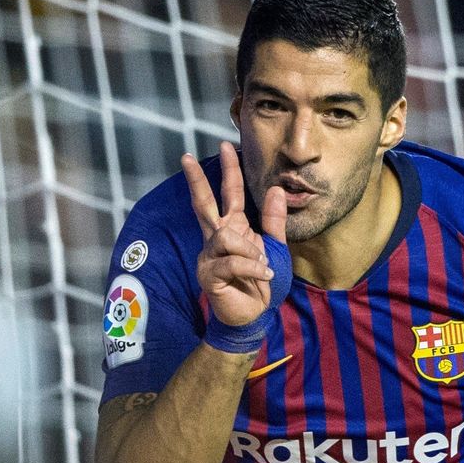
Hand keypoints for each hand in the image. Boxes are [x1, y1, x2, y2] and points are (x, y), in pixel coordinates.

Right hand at [183, 141, 288, 327]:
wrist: (254, 316)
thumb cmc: (261, 284)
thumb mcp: (275, 249)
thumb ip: (274, 222)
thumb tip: (277, 189)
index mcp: (232, 229)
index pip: (229, 194)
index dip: (229, 171)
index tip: (226, 146)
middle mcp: (216, 239)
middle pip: (204, 203)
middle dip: (196, 180)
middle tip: (186, 156)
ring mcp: (209, 256)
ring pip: (227, 237)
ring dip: (251, 251)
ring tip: (263, 265)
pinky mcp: (209, 275)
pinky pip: (233, 263)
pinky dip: (253, 268)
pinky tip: (264, 275)